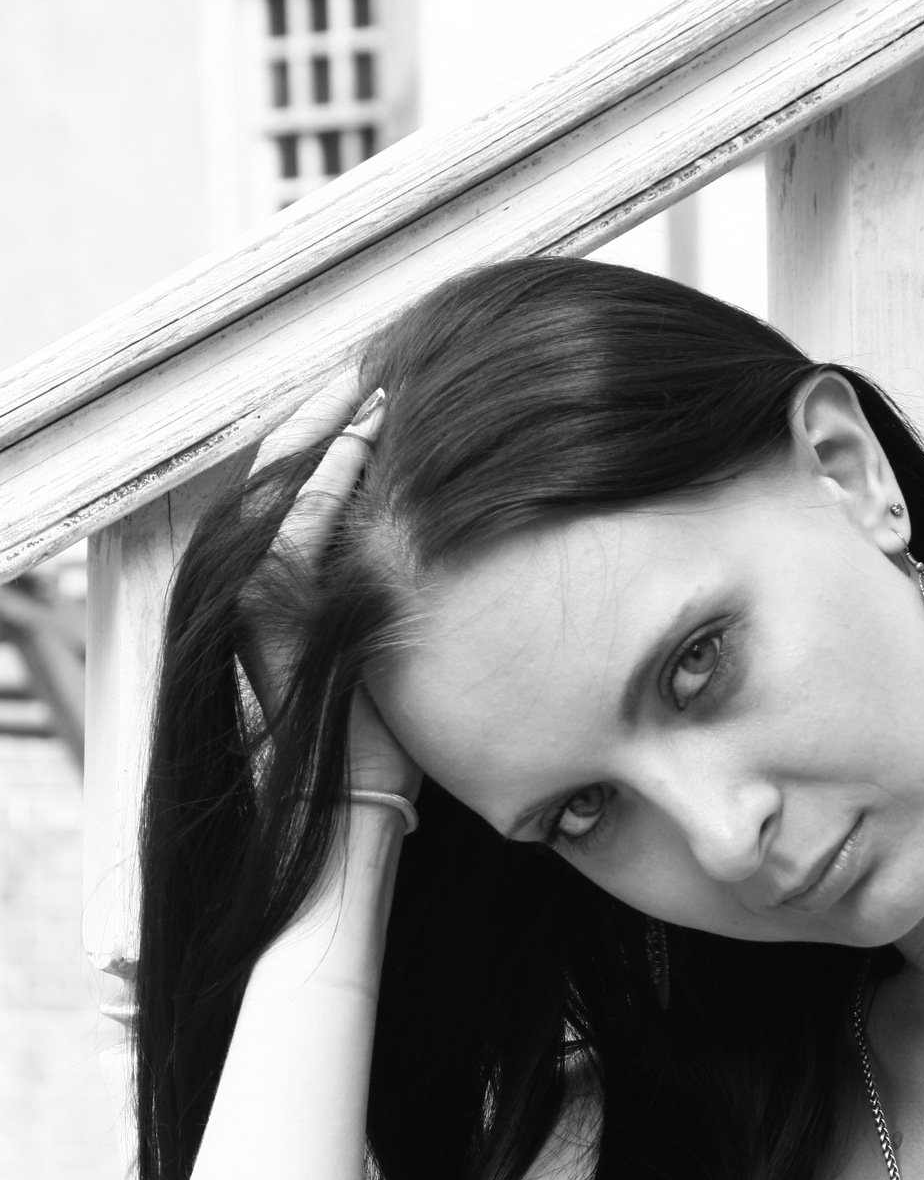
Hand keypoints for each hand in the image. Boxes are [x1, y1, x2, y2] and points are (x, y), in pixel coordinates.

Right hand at [246, 372, 417, 800]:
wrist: (346, 810)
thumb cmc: (370, 736)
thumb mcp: (372, 637)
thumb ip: (373, 579)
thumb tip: (421, 525)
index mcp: (264, 582)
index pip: (285, 479)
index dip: (323, 428)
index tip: (372, 391)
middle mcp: (246, 583)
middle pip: (276, 467)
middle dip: (322, 412)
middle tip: (371, 369)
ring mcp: (251, 598)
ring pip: (283, 486)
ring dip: (329, 433)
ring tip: (373, 390)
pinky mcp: (269, 617)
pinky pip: (298, 528)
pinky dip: (330, 479)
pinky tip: (366, 441)